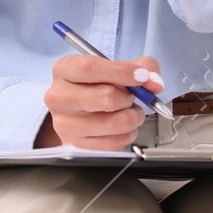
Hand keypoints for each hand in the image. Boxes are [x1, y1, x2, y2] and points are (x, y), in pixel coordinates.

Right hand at [37, 52, 163, 148]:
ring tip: (128, 112)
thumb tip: (154, 82)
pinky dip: (127, 134)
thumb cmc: (96, 86)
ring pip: (116, 122)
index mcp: (64, 70)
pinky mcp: (76, 146)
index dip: (122, 72)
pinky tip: (121, 127)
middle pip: (106, 97)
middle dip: (130, 97)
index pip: (90, 68)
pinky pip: (115, 143)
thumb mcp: (115, 67)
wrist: (78, 112)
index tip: (143, 76)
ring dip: (133, 117)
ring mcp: (64, 124)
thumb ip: (140, 66)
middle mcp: (58, 97)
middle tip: (131, 96)